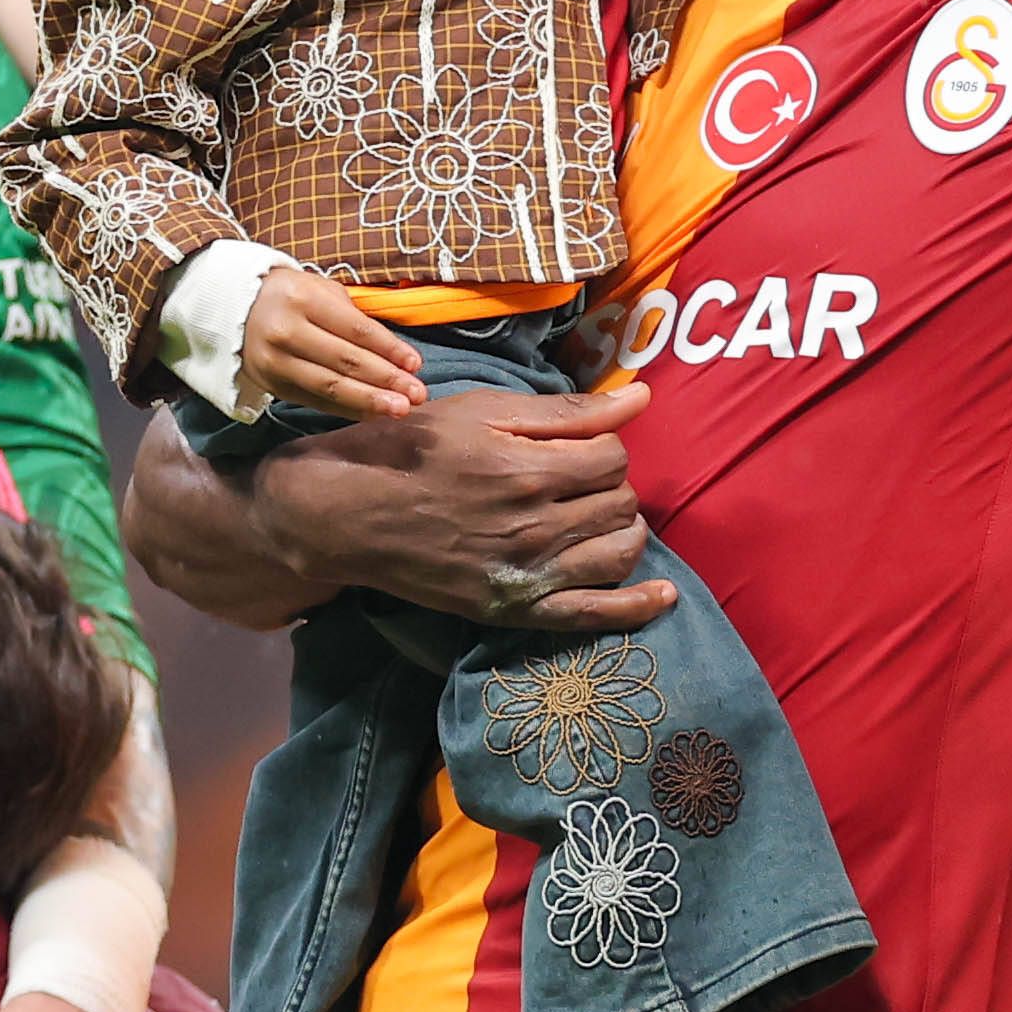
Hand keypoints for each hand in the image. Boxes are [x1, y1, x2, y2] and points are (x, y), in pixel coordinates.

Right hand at [166, 379, 669, 632]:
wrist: (349, 514)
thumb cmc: (410, 449)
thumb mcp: (482, 410)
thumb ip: (566, 410)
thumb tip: (640, 395)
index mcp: (528, 469)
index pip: (613, 457)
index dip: (605, 444)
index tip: (579, 444)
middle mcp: (534, 526)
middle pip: (620, 502)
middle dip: (610, 483)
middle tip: (580, 476)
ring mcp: (526, 574)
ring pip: (618, 551)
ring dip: (623, 528)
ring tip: (600, 514)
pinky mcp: (514, 609)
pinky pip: (592, 615)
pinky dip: (636, 606)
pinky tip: (662, 594)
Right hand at [237, 268, 432, 418]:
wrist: (232, 307)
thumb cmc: (289, 295)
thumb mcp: (319, 289)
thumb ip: (353, 318)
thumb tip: (393, 357)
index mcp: (302, 299)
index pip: (355, 329)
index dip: (388, 349)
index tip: (415, 364)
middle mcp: (286, 332)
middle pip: (345, 361)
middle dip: (386, 380)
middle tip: (417, 394)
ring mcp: (276, 362)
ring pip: (330, 387)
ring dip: (370, 401)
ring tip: (400, 409)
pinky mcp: (272, 385)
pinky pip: (316, 401)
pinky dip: (347, 408)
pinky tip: (371, 412)